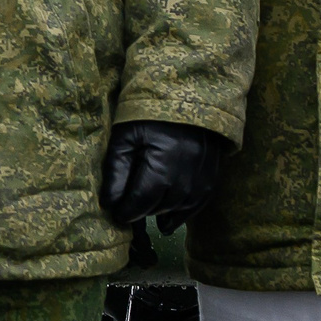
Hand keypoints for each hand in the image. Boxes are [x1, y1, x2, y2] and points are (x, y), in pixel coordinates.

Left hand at [100, 121, 228, 232]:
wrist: (190, 99)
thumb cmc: (151, 116)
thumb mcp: (126, 136)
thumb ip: (116, 171)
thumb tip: (109, 204)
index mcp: (162, 168)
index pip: (140, 203)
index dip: (124, 211)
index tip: (114, 211)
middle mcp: (185, 181)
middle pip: (156, 208)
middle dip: (139, 209)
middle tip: (126, 204)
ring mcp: (201, 183)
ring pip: (174, 211)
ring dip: (157, 211)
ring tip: (144, 205)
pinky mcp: (211, 181)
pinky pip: (194, 208)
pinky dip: (178, 215)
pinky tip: (164, 221)